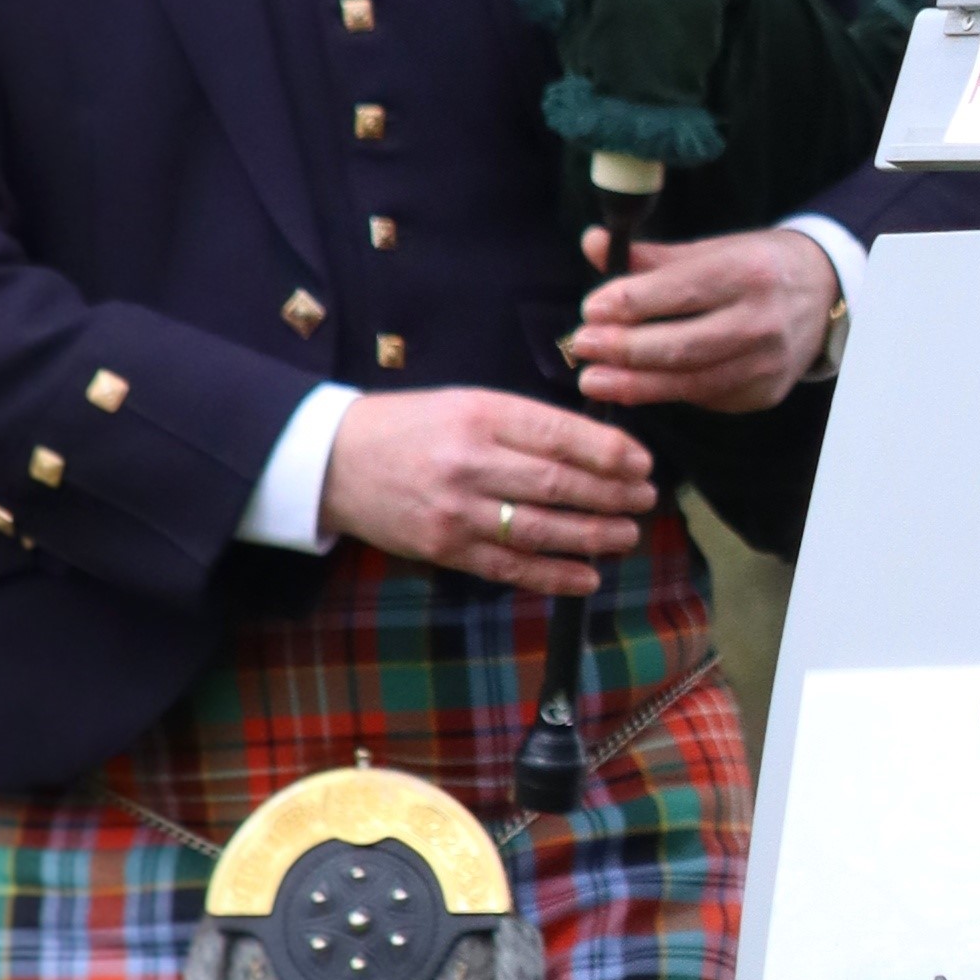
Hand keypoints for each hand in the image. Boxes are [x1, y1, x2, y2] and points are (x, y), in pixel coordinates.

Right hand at [322, 385, 654, 593]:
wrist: (334, 460)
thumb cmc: (412, 425)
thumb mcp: (467, 403)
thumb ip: (525, 424)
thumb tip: (596, 447)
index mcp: (480, 415)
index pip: (559, 436)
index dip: (609, 453)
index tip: (642, 463)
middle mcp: (470, 462)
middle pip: (557, 484)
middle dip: (611, 495)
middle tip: (645, 500)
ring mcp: (456, 510)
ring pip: (539, 529)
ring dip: (592, 536)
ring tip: (627, 535)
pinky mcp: (444, 548)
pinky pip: (509, 567)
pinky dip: (553, 575)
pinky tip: (587, 576)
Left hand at [569, 226, 841, 413]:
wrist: (822, 293)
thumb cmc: (755, 266)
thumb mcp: (710, 251)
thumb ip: (650, 257)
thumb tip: (592, 243)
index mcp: (749, 272)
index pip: (681, 291)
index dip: (631, 303)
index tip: (590, 309)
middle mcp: (763, 321)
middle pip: (682, 345)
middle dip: (625, 349)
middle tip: (582, 346)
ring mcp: (768, 363)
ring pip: (690, 381)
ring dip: (635, 384)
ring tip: (594, 379)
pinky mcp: (765, 393)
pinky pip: (706, 396)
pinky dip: (668, 392)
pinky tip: (637, 386)